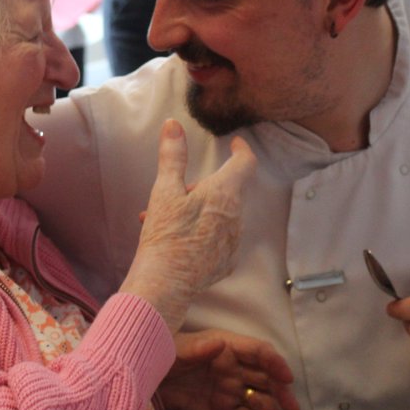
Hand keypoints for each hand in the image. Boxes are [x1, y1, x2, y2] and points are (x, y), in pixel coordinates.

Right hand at [120, 120, 255, 331]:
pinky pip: (219, 239)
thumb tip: (174, 125)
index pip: (245, 163)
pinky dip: (204, 234)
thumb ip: (172, 156)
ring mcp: (233, 242)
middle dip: (205, 187)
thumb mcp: (164, 191)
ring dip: (202, 211)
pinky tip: (181, 242)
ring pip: (222, 215)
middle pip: (227, 191)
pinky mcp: (226, 262)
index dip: (242, 150)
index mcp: (225, 194)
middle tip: (178, 194)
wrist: (165, 283)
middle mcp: (236, 217)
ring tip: (170, 220)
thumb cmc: (165, 235)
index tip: (236, 144)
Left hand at [158, 329, 297, 409]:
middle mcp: (233, 368)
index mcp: (226, 347)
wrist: (143, 381)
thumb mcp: (176, 350)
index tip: (286, 377)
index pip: (258, 352)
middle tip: (292, 408)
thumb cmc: (160, 355)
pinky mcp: (222, 409)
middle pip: (265, 378)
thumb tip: (220, 344)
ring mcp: (229, 389)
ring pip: (257, 399)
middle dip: (281, 392)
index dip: (275, 363)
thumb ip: (199, 348)